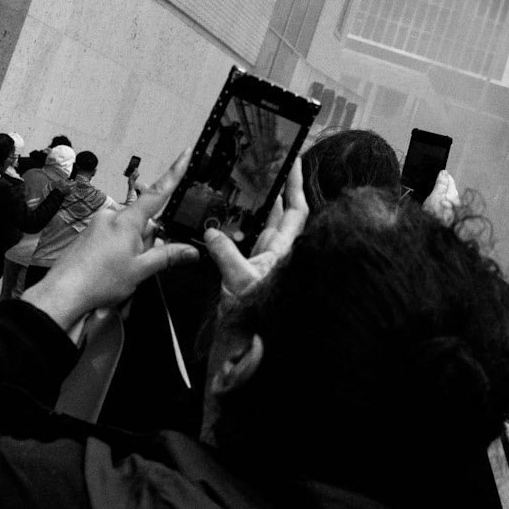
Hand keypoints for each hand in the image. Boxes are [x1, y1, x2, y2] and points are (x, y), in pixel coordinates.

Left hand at [22, 166, 195, 333]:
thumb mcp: (141, 270)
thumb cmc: (98, 281)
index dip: (175, 172)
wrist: (63, 293)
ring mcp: (99, 224)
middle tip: (140, 265)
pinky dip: (118, 252)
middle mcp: (112, 216)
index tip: (185, 153)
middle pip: (144, 221)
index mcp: (128, 220)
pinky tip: (110, 270)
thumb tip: (191, 251)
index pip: (158, 192)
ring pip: (129, 232)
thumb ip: (168, 257)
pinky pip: (113, 238)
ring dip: (133, 249)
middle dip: (149, 240)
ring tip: (121, 273)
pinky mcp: (90, 234)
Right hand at [204, 163, 307, 307]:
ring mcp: (263, 262)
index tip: (294, 159)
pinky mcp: (249, 272)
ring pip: (264, 226)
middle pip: (282, 213)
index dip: (295, 185)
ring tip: (250, 183)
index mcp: (282, 251)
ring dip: (259, 206)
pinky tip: (227, 219)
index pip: (296, 210)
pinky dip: (239, 228)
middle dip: (277, 188)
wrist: (245, 348)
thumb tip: (212, 233)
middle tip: (269, 165)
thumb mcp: (239, 281)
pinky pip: (245, 242)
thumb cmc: (253, 319)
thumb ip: (226, 254)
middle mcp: (276, 254)